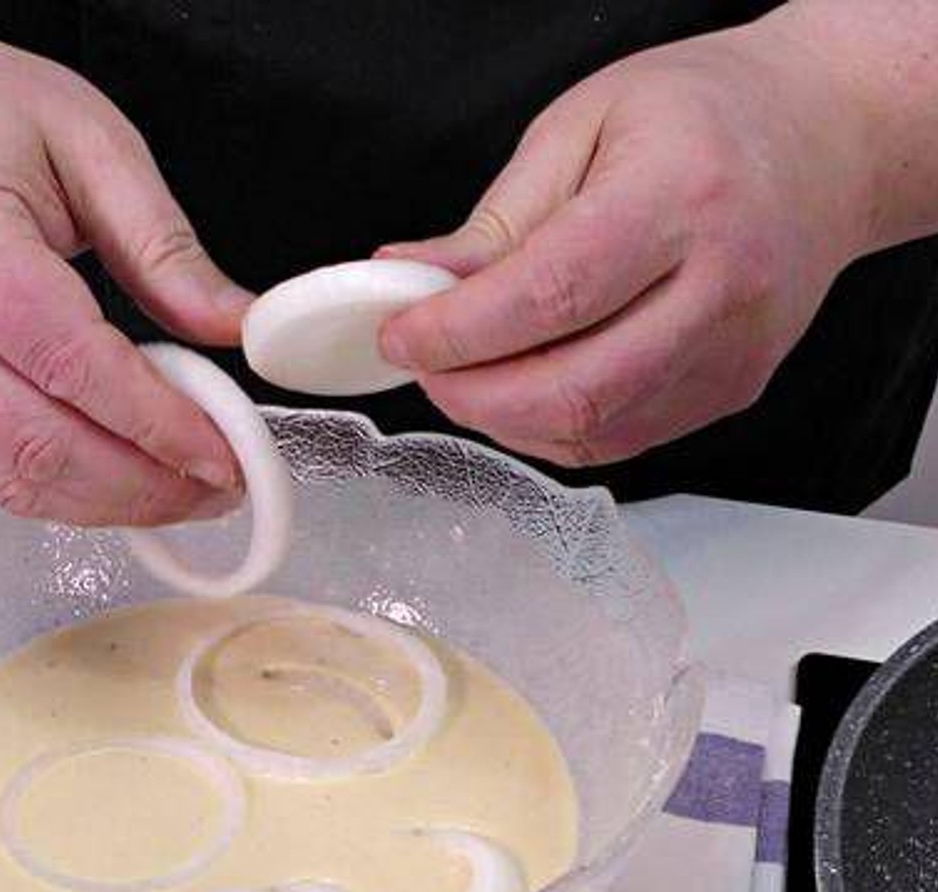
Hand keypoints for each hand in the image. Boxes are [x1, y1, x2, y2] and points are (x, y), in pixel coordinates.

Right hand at [0, 21, 248, 523]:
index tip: (221, 448)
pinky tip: (125, 485)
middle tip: (220, 485)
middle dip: (142, 483)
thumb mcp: (94, 145)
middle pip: (36, 440)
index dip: (152, 419)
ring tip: (183, 493)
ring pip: (13, 475)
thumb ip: (166, 246)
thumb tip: (235, 325)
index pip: (66, 358)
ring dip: (109, 505)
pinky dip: (69, 497)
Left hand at [377, 19, 875, 466]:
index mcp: (681, 196)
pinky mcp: (732, 391)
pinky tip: (523, 390)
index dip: (457, 332)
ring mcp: (734, 351)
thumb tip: (408, 277)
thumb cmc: (704, 115)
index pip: (551, 294)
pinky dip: (551, 430)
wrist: (827, 141)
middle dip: (471, 395)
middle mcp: (721, 284)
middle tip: (425, 366)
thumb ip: (495, 219)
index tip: (399, 333)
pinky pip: (621, 441)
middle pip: (573, 389)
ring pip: (593, 431)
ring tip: (469, 372)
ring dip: (504, 419)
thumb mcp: (582, 125)